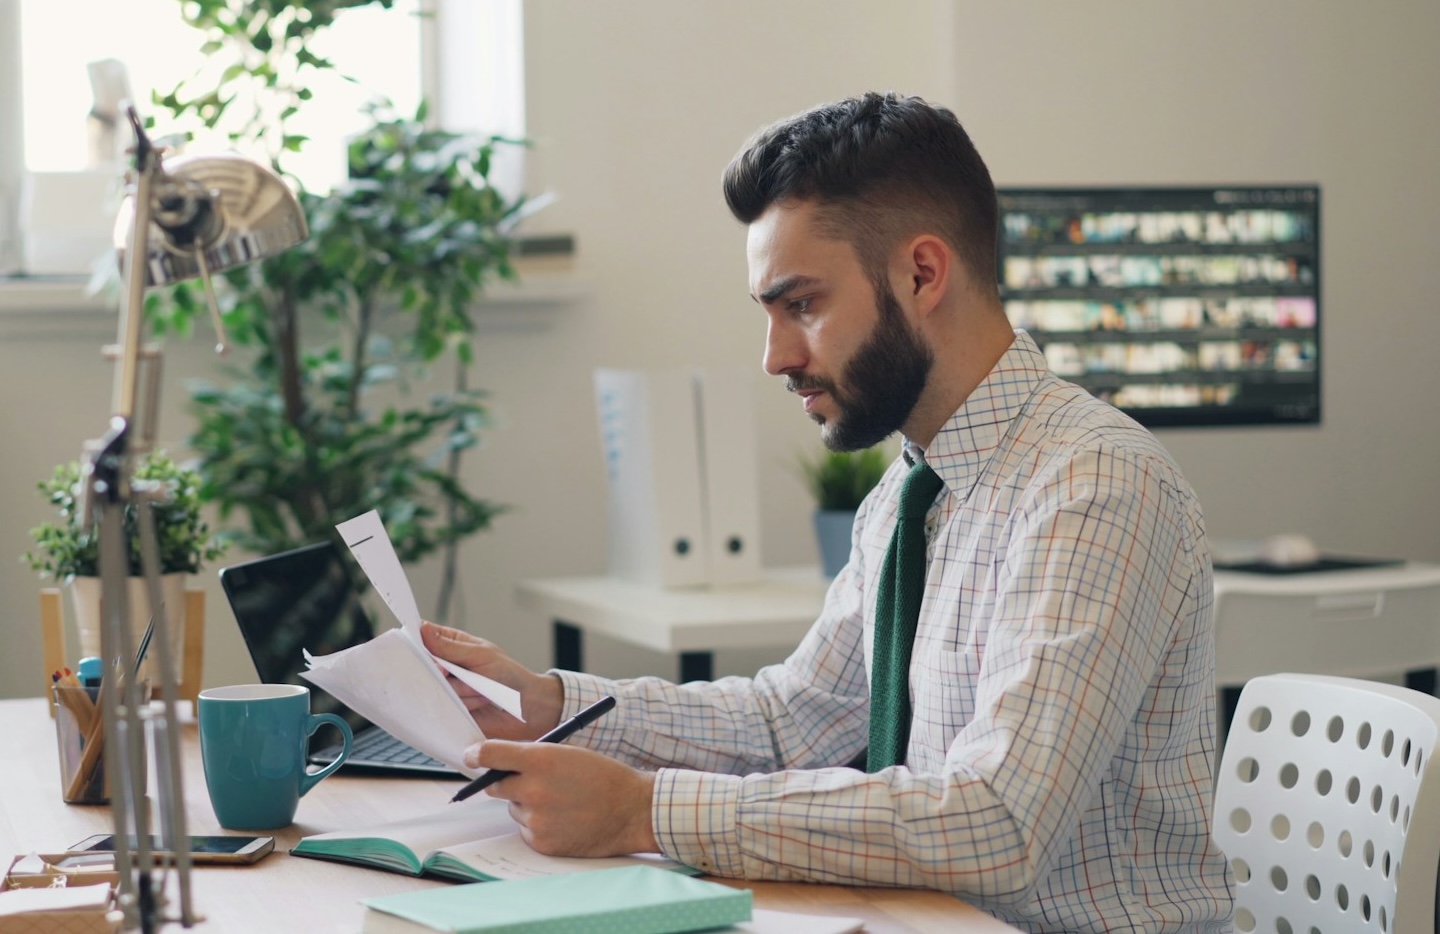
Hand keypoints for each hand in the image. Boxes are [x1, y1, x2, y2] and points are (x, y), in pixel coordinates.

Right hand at [421, 621, 563, 740]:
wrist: (526, 708)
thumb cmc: (509, 675)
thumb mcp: (481, 655)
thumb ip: (451, 647)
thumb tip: (424, 630)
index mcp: (453, 645)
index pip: (424, 637)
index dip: (416, 641)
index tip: (414, 646)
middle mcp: (446, 667)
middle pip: (423, 665)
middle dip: (442, 671)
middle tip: (455, 673)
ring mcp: (446, 689)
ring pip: (434, 687)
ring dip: (460, 690)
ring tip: (480, 690)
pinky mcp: (449, 710)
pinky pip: (442, 708)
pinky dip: (462, 705)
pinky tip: (478, 703)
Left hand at [475, 742, 657, 856]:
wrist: (632, 810)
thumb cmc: (604, 777)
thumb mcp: (568, 753)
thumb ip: (533, 757)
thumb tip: (501, 764)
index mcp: (541, 759)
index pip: (491, 754)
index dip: (477, 754)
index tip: (472, 756)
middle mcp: (533, 790)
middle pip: (495, 785)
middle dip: (507, 781)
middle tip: (528, 781)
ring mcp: (536, 819)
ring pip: (514, 809)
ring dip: (528, 805)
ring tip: (562, 802)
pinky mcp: (541, 842)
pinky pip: (527, 830)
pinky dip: (540, 825)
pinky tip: (564, 819)